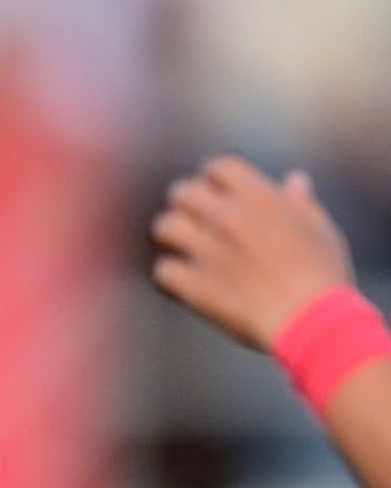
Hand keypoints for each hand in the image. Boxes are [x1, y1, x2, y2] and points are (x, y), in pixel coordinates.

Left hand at [152, 156, 352, 352]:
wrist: (311, 321)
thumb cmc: (323, 276)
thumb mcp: (321, 231)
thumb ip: (301, 203)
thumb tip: (294, 180)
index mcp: (259, 198)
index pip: (219, 167)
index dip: (213, 178)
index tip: (215, 190)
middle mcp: (227, 218)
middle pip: (182, 192)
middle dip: (185, 202)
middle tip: (192, 218)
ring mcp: (207, 251)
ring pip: (164, 226)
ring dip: (171, 235)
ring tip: (182, 246)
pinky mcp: (195, 285)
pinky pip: (163, 270)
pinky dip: (169, 275)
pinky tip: (181, 282)